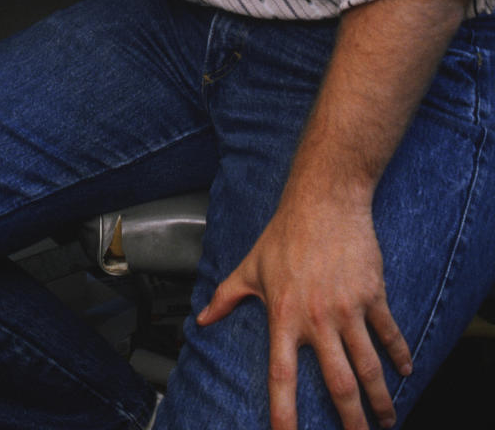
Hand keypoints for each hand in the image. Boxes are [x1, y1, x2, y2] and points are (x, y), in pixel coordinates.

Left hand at [197, 196, 411, 429]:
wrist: (324, 199)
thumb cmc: (285, 232)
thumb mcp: (250, 265)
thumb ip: (226, 297)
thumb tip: (202, 320)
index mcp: (284, 315)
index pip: (281, 375)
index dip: (283, 411)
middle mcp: (316, 317)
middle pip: (338, 383)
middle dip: (351, 421)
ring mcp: (347, 307)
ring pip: (368, 366)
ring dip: (380, 400)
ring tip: (386, 421)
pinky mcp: (371, 293)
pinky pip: (388, 332)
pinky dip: (399, 354)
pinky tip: (405, 371)